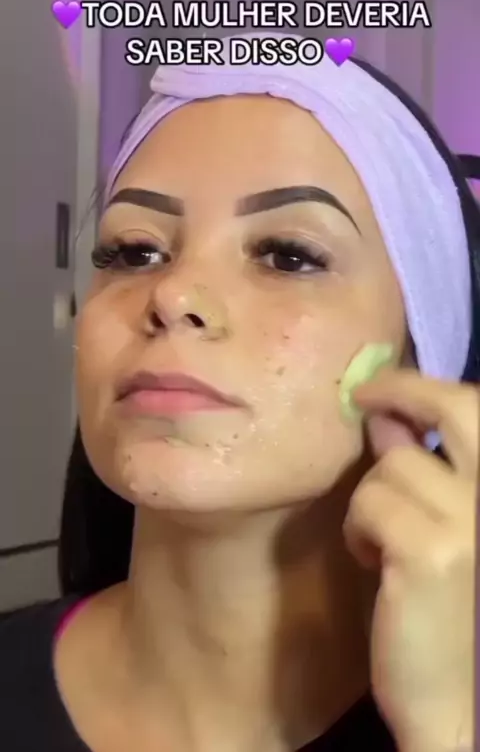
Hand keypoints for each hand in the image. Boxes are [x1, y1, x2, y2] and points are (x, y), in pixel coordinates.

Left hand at [343, 370, 477, 751]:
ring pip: (390, 467)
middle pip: (457, 407)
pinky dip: (359, 530)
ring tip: (381, 542)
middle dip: (403, 390)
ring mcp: (472, 521)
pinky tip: (375, 565)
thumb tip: (389, 419)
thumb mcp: (455, 533)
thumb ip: (433, 473)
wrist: (463, 705)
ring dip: (371, 500)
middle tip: (365, 396)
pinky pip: (368, 505)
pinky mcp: (427, 550)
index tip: (390, 387)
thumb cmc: (460, 619)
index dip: (431, 388)